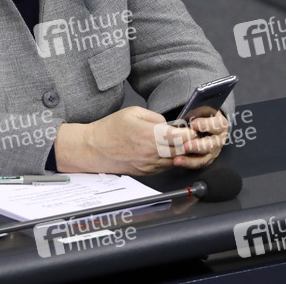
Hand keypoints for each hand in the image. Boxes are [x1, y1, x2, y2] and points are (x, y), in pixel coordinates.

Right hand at [55, 107, 180, 175]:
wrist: (94, 149)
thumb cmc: (110, 129)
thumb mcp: (133, 112)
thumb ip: (155, 117)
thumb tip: (168, 124)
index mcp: (150, 134)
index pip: (181, 137)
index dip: (190, 133)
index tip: (191, 128)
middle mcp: (152, 152)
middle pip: (182, 150)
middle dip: (187, 143)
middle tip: (187, 136)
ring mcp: (149, 164)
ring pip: (175, 160)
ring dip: (179, 153)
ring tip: (175, 143)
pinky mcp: (146, 172)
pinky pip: (164, 167)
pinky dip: (168, 160)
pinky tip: (164, 151)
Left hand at [170, 111, 228, 169]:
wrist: (208, 125)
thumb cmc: (204, 116)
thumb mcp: (203, 109)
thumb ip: (197, 111)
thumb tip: (187, 115)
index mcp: (221, 125)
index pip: (216, 125)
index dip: (205, 125)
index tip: (194, 124)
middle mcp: (219, 140)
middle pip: (210, 145)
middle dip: (197, 146)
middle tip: (185, 146)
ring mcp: (213, 151)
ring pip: (204, 158)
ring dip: (190, 159)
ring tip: (178, 159)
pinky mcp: (206, 159)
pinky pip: (197, 163)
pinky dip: (187, 163)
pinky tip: (177, 161)